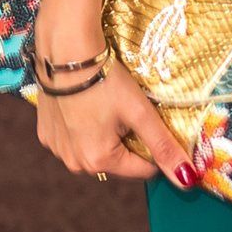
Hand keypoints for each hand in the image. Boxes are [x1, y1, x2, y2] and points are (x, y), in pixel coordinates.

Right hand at [34, 48, 199, 187]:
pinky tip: (84, 106)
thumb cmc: (105, 80)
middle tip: (124, 111)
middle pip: (117, 162)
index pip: (143, 170)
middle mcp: (75, 163)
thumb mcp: (140, 112)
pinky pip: (74, 141)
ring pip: (95, 151)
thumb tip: (186, 179)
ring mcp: (57, 150)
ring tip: (103, 106)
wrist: (65, 52)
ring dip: (104, 137)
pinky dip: (83, 129)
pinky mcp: (45, 135)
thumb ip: (163, 147)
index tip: (148, 121)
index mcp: (99, 161)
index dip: (152, 147)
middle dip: (126, 142)